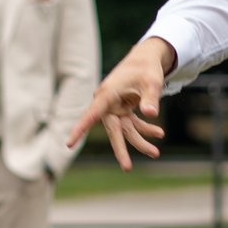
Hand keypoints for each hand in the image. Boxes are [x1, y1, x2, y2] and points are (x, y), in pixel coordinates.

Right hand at [68, 38, 173, 168]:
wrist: (146, 59)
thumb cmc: (146, 68)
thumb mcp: (151, 82)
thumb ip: (150, 98)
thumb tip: (151, 114)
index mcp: (107, 94)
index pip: (91, 114)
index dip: (80, 129)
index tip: (69, 143)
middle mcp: (108, 103)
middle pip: (113, 130)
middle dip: (121, 149)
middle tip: (127, 168)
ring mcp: (116, 108)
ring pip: (125, 130)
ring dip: (140, 141)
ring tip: (156, 153)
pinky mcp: (124, 109)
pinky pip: (132, 124)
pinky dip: (145, 129)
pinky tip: (159, 133)